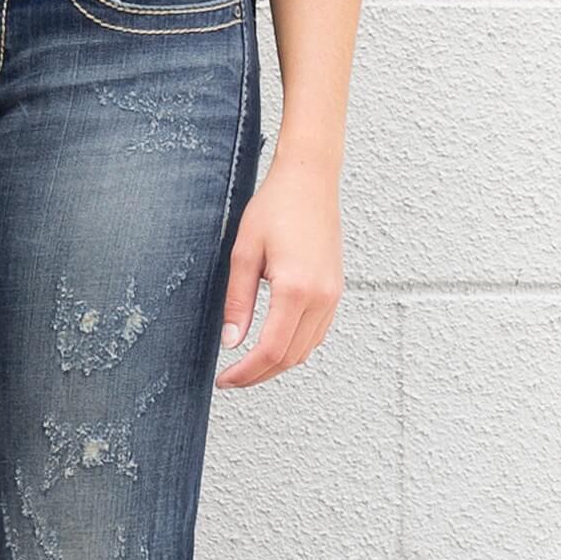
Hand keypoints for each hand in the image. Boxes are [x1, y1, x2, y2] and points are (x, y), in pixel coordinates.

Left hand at [216, 168, 343, 387]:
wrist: (310, 180)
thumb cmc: (275, 207)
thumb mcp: (244, 253)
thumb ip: (238, 301)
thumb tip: (232, 341)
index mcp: (296, 289)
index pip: (270, 350)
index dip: (245, 372)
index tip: (224, 379)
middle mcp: (321, 298)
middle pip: (290, 357)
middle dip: (259, 374)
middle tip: (231, 379)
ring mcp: (333, 296)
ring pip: (306, 350)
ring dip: (277, 364)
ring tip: (248, 365)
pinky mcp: (336, 291)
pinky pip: (317, 334)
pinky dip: (294, 347)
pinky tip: (273, 343)